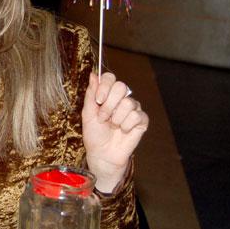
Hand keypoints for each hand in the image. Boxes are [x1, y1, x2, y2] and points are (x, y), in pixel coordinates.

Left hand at [82, 72, 148, 192]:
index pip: (110, 78)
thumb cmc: (94, 134)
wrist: (102, 153)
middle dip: (109, 104)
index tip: (98, 100)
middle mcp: (121, 98)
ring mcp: (133, 108)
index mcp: (107, 94)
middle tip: (103, 117)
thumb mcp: (87, 113)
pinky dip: (127, 125)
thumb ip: (91, 94)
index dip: (105, 87)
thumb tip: (93, 75)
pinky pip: (137, 115)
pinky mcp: (142, 120)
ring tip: (112, 126)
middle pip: (121, 87)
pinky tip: (123, 131)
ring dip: (116, 117)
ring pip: (129, 102)